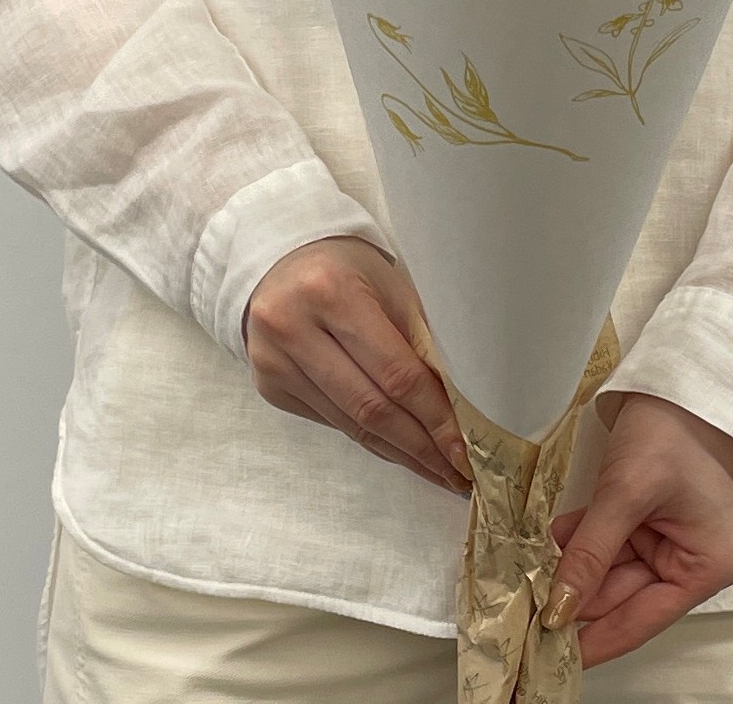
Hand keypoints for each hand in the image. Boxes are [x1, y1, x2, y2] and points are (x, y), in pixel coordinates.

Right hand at [243, 236, 472, 494]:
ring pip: (349, 424)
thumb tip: (451, 411)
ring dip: (397, 452)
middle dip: (420, 447)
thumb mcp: (391, 289)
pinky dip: (367, 437)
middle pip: (370, 407)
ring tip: (435, 469)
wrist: (280, 258)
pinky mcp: (269, 386)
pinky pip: (329, 421)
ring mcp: (274, 362)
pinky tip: (396, 447)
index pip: (395, 372)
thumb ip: (417, 343)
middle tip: (457, 473)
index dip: (434, 416)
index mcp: (332, 293)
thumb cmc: (348, 269)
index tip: (464, 448)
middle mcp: (293, 328)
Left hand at [543, 392, 732, 666]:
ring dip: (573, 568)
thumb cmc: (671, 432)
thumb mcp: (627, 492)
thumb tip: (559, 608)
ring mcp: (668, 538)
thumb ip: (592, 553)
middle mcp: (690, 561)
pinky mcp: (647, 516)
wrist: (679, 377)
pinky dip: (581, 541)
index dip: (594, 640)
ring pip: (609, 569)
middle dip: (576, 599)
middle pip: (623, 596)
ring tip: (530, 575)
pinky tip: (552, 541)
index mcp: (705, 567)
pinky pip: (608, 542)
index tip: (550, 661)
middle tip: (526, 615)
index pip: (640, 620)